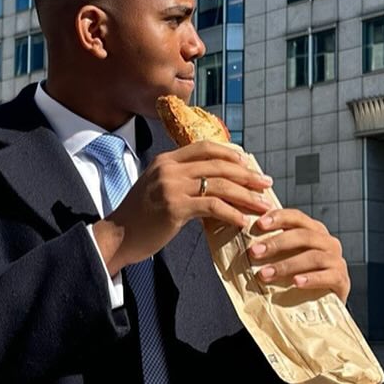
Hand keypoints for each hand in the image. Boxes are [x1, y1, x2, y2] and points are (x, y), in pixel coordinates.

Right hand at [92, 141, 272, 276]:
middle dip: (246, 175)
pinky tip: (242, 221)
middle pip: (218, 165)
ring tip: (263, 205)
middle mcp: (169, 168)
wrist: (117, 236)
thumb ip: (180, 180)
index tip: (248, 164)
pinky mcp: (174, 207)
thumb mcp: (157, 189)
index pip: (204, 147)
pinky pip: (212, 206)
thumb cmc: (139, 218)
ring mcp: (171, 186)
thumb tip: (211, 184)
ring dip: (246, 195)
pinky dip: (232, 213)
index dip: (230, 154)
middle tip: (266, 184)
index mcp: (165, 160)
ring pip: (220, 185)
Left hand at [247, 209, 350, 301]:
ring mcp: (337, 260)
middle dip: (277, 243)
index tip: (258, 224)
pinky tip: (295, 283)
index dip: (278, 217)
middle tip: (254, 253)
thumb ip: (273, 248)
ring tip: (265, 275)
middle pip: (304, 236)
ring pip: (313, 256)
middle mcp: (328, 242)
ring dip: (286, 265)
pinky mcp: (342, 280)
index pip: (296, 217)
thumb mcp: (287, 258)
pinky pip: (328, 276)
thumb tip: (242, 241)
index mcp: (314, 231)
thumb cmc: (299, 277)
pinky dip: (310, 278)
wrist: (324, 305)